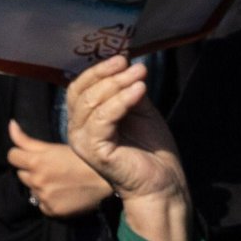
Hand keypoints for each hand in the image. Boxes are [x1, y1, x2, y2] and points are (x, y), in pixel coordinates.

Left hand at [7, 121, 113, 219]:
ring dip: (39, 186)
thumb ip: (27, 139)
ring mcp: (44, 197)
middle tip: (50, 169)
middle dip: (31, 171)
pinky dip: (48, 201)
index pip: (12, 156)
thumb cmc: (81, 159)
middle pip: (21, 174)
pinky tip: (61, 194)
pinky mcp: (53, 211)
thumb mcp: (54, 146)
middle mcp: (37, 180)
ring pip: (31, 190)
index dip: (21, 155)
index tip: (32, 156)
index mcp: (36, 161)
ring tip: (57, 181)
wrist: (105, 181)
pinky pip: (41, 205)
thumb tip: (10, 124)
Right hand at [64, 56, 191, 240]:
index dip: (97, 70)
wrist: (163, 183)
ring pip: (91, 103)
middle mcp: (77, 130)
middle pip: (81, 92)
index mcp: (84, 120)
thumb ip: (127, 91)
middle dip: (105, 73)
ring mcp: (83, 142)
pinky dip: (122, 100)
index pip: (79, 88)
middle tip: (129, 63)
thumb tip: (127, 64)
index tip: (121, 57)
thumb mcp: (139, 111)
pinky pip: (104, 119)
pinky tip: (139, 90)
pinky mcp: (95, 151)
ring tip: (140, 74)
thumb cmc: (151, 150)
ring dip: (117, 84)